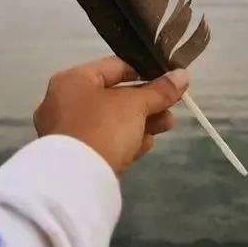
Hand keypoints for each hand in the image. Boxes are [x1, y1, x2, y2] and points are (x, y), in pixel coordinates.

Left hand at [33, 56, 189, 174]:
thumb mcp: (135, 105)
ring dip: (142, 121)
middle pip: (114, 96)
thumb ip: (159, 91)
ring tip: (168, 124)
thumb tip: (182, 75)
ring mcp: (68, 131)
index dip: (144, 70)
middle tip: (173, 105)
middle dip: (147, 101)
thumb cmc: (102, 127)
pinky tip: (147, 144)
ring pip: (112, 120)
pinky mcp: (76, 156)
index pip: (114, 66)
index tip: (169, 78)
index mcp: (73, 80)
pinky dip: (126, 140)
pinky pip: (105, 141)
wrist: (76, 180)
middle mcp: (65, 102)